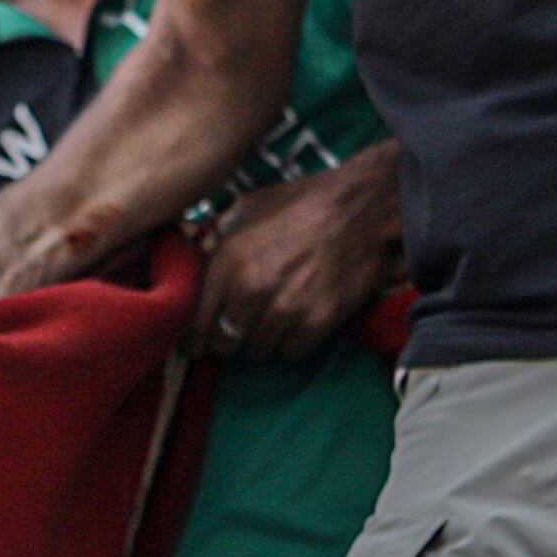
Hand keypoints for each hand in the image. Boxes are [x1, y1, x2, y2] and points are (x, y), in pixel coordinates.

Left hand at [192, 159, 399, 364]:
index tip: (194, 348)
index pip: (198, 320)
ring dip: (261, 342)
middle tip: (235, 336)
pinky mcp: (317, 323)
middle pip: (225, 342)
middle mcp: (251, 289)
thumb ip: (221, 233)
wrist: (361, 209)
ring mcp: (285, 309)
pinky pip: (290, 353)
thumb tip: (203, 252)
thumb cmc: (305, 203)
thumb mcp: (251, 206)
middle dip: (227, 340)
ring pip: (258, 351)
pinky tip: (295, 327)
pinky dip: (290, 344)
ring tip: (270, 326)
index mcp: (229, 261)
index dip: (194, 339)